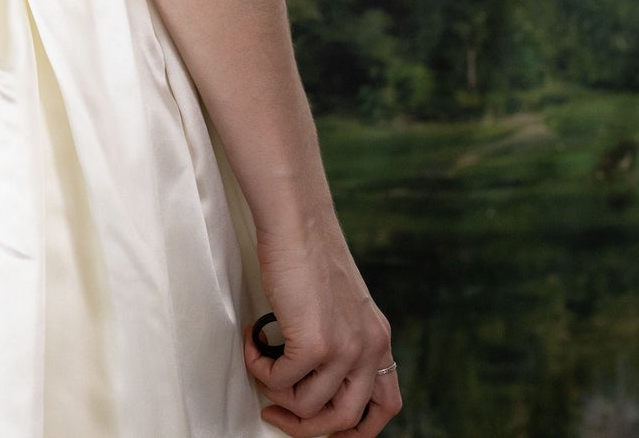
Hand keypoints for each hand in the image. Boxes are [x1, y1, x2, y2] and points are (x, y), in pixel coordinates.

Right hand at [243, 217, 401, 436]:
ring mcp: (344, 349)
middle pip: (346, 420)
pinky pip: (280, 380)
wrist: (298, 222)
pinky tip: (252, 347)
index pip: (386, 406)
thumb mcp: (343, 302)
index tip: (326, 425)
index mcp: (378, 339)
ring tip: (260, 367)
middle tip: (277, 411)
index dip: (356, 428)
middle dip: (306, 426)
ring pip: (308, 407)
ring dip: (276, 393)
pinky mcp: (314, 344)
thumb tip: (314, 373)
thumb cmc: (309, 251)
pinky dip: (260, 369)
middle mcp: (369, 349)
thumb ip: (342, 335)